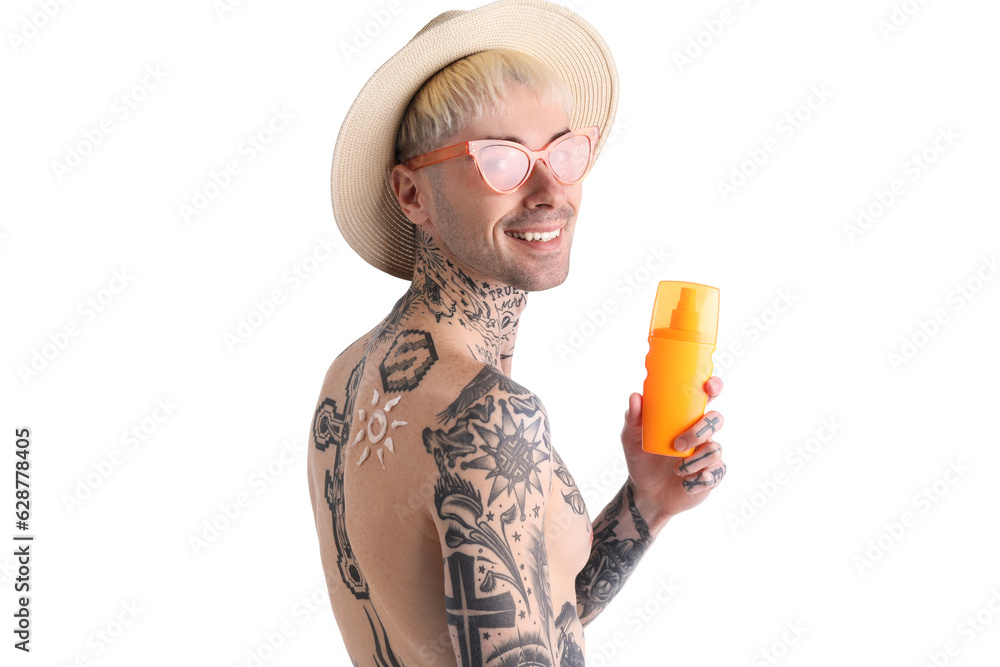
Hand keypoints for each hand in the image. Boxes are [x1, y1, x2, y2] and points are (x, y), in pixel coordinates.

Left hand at [621, 376, 726, 521]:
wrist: (646, 493)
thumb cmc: (641, 459)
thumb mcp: (631, 438)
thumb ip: (632, 418)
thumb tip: (635, 396)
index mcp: (685, 418)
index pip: (706, 396)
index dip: (714, 386)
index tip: (708, 387)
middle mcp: (701, 433)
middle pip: (716, 420)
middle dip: (700, 430)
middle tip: (678, 444)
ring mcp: (708, 454)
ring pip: (716, 449)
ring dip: (696, 459)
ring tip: (678, 468)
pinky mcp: (711, 475)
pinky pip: (716, 473)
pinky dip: (700, 478)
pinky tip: (686, 483)